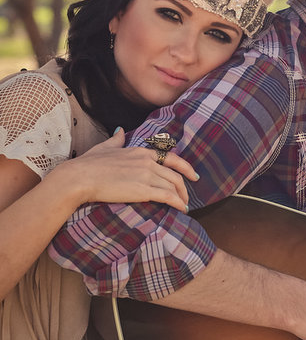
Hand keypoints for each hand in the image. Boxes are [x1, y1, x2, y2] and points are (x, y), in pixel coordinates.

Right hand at [48, 128, 196, 210]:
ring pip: (174, 186)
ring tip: (183, 206)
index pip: (171, 158)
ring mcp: (147, 175)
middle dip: (184, 187)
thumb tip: (120, 130)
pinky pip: (168, 196)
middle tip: (187, 197)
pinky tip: (181, 209)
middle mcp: (147, 162)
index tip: (193, 176)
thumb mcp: (105, 147)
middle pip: (175, 175)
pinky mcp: (143, 190)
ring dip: (181, 197)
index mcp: (141, 152)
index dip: (185, 168)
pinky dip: (178, 203)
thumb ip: (116, 140)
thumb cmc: (88, 165)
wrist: (79, 177)